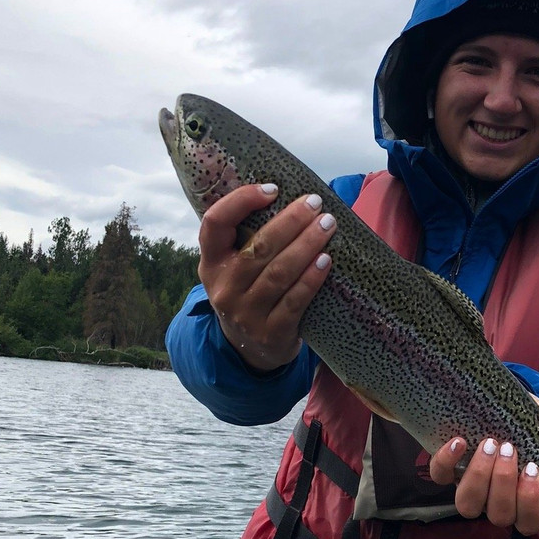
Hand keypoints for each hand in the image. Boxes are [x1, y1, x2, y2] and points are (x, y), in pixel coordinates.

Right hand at [197, 184, 335, 371]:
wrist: (250, 349)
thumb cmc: (250, 292)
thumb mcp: (234, 268)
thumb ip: (250, 237)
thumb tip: (290, 196)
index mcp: (211, 263)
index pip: (215, 223)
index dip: (241, 201)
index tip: (272, 189)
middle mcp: (223, 288)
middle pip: (257, 247)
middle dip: (290, 221)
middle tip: (315, 203)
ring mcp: (245, 313)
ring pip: (279, 272)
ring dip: (306, 245)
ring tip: (327, 226)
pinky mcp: (271, 333)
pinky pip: (295, 300)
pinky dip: (312, 278)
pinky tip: (327, 260)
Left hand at [428, 397, 538, 535]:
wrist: (504, 407)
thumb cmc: (532, 424)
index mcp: (527, 500)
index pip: (530, 523)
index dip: (530, 503)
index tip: (533, 469)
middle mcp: (498, 502)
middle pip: (498, 515)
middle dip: (503, 482)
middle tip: (509, 448)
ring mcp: (472, 489)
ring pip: (468, 505)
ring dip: (478, 477)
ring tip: (489, 445)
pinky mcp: (449, 472)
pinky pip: (440, 476)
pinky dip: (447, 462)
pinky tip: (459, 442)